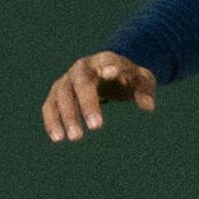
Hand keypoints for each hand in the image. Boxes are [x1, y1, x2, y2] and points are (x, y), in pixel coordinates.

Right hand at [41, 51, 158, 142]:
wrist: (107, 73)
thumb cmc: (127, 77)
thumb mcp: (142, 80)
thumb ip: (145, 91)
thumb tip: (148, 107)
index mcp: (106, 59)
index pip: (108, 60)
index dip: (109, 66)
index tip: (110, 73)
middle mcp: (82, 67)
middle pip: (82, 82)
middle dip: (88, 104)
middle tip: (97, 127)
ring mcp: (67, 79)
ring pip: (62, 95)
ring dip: (67, 116)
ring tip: (75, 138)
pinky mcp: (57, 93)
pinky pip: (50, 106)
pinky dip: (52, 120)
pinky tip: (57, 138)